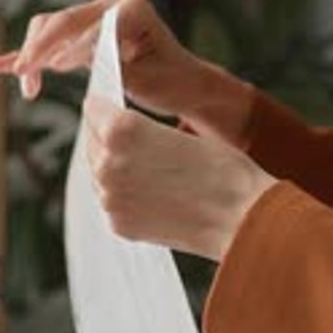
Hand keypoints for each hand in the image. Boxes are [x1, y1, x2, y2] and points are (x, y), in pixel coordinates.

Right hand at [0, 0, 203, 110]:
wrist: (183, 85)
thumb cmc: (171, 81)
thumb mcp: (145, 79)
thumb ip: (110, 65)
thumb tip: (72, 56)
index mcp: (133, 9)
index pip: (92, 27)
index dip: (73, 48)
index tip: (57, 68)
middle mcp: (111, 6)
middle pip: (62, 21)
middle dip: (40, 48)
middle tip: (25, 74)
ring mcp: (95, 19)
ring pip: (51, 29)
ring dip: (34, 56)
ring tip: (29, 88)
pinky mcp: (85, 36)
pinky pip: (52, 42)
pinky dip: (30, 55)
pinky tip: (1, 65)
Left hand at [84, 96, 275, 260]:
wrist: (241, 218)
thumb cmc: (223, 171)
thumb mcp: (179, 131)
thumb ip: (139, 129)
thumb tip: (116, 129)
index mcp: (121, 131)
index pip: (93, 109)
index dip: (107, 108)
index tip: (115, 112)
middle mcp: (107, 164)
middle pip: (92, 142)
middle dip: (110, 141)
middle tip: (142, 147)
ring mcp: (111, 198)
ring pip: (100, 174)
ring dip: (117, 170)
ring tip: (155, 173)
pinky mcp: (119, 224)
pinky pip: (114, 202)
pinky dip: (128, 198)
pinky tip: (157, 196)